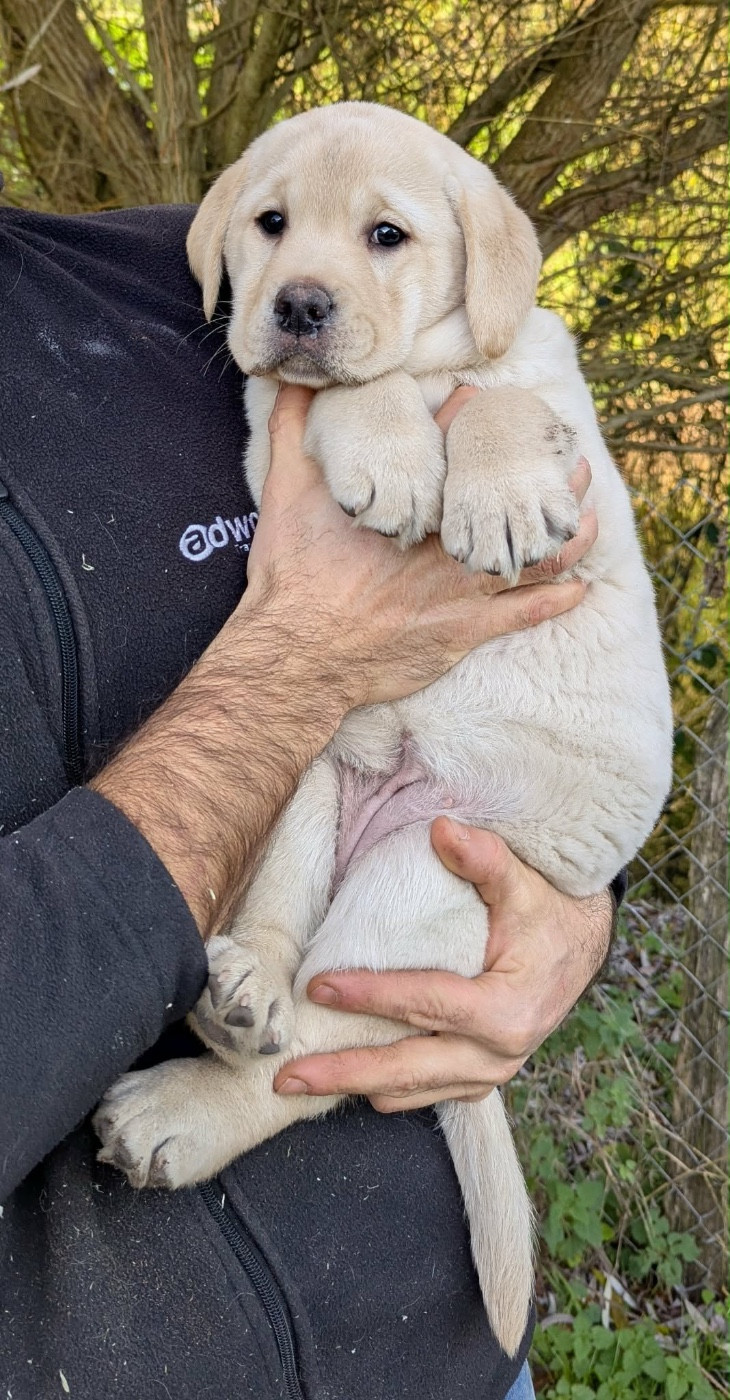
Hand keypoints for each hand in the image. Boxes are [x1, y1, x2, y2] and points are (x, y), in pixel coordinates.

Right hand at [244, 385, 595, 708]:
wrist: (298, 652)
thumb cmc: (293, 574)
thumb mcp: (284, 491)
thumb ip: (290, 429)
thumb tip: (290, 380)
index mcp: (412, 499)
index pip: (455, 445)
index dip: (476, 419)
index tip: (494, 403)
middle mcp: (445, 540)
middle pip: (508, 499)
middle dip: (542, 477)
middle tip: (569, 459)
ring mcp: (459, 587)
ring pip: (531, 554)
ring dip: (565, 534)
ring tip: (588, 516)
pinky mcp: (463, 630)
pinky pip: (523, 613)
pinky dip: (555, 599)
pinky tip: (578, 589)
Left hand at [274, 821, 613, 1108]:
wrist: (579, 948)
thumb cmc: (545, 913)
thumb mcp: (522, 883)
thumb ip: (484, 858)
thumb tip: (442, 830)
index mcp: (507, 1010)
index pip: (428, 1004)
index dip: (372, 996)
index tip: (320, 987)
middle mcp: (498, 1054)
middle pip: (410, 1069)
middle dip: (345, 1072)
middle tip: (286, 1075)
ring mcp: (489, 1074)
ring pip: (413, 1091)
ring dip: (354, 1087)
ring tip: (297, 1083)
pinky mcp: (479, 1079)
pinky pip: (426, 1094)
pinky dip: (386, 1090)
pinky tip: (346, 1081)